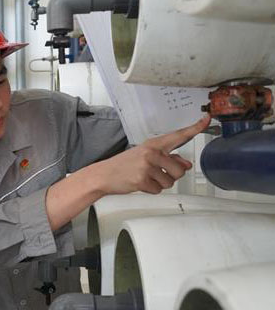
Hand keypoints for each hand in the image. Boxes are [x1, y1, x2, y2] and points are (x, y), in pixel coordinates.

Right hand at [92, 115, 210, 194]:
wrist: (103, 175)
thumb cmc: (124, 165)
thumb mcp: (145, 157)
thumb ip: (168, 158)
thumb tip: (186, 164)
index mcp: (153, 144)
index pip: (178, 135)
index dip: (194, 128)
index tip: (207, 119)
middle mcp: (151, 153)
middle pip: (180, 169)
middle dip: (172, 175)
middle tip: (156, 173)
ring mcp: (146, 166)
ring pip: (170, 181)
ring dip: (160, 183)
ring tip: (145, 178)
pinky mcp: (142, 179)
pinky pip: (158, 190)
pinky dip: (151, 190)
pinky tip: (140, 184)